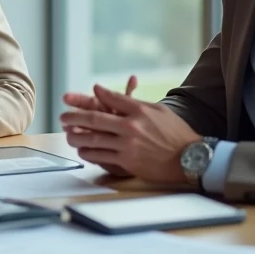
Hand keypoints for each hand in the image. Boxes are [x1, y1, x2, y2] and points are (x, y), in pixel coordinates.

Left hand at [60, 82, 200, 183]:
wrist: (191, 158)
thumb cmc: (175, 132)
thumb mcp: (157, 110)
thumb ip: (130, 101)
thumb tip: (103, 91)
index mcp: (139, 111)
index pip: (110, 99)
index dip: (89, 97)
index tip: (74, 97)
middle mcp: (131, 127)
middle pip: (95, 120)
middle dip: (75, 117)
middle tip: (63, 116)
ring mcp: (128, 146)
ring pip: (94, 140)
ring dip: (77, 137)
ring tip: (68, 134)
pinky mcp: (128, 162)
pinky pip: (101, 157)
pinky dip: (89, 153)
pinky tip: (82, 151)